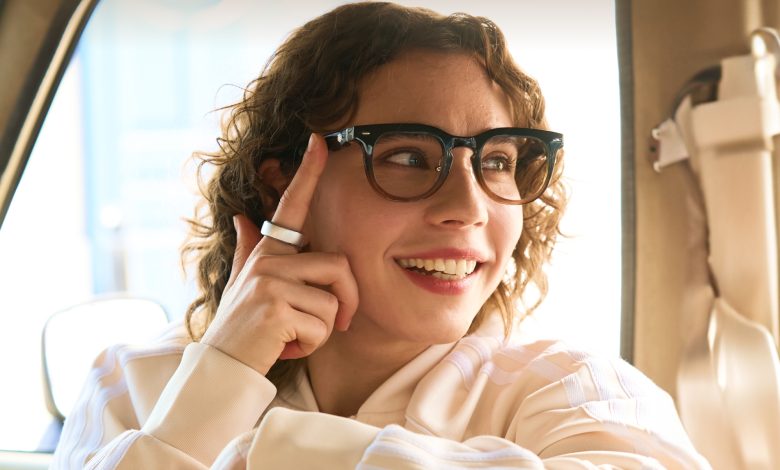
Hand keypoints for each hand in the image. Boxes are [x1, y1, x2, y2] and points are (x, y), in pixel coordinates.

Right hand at [201, 134, 358, 374]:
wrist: (222, 364)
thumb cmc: (241, 324)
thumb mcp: (241, 283)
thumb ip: (247, 248)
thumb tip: (241, 215)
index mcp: (267, 251)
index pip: (291, 206)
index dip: (307, 172)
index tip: (319, 140)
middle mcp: (268, 261)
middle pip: (339, 266)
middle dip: (348, 300)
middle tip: (338, 323)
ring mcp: (270, 283)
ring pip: (333, 302)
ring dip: (323, 329)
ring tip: (294, 335)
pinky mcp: (274, 308)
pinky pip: (322, 325)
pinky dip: (312, 344)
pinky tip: (287, 345)